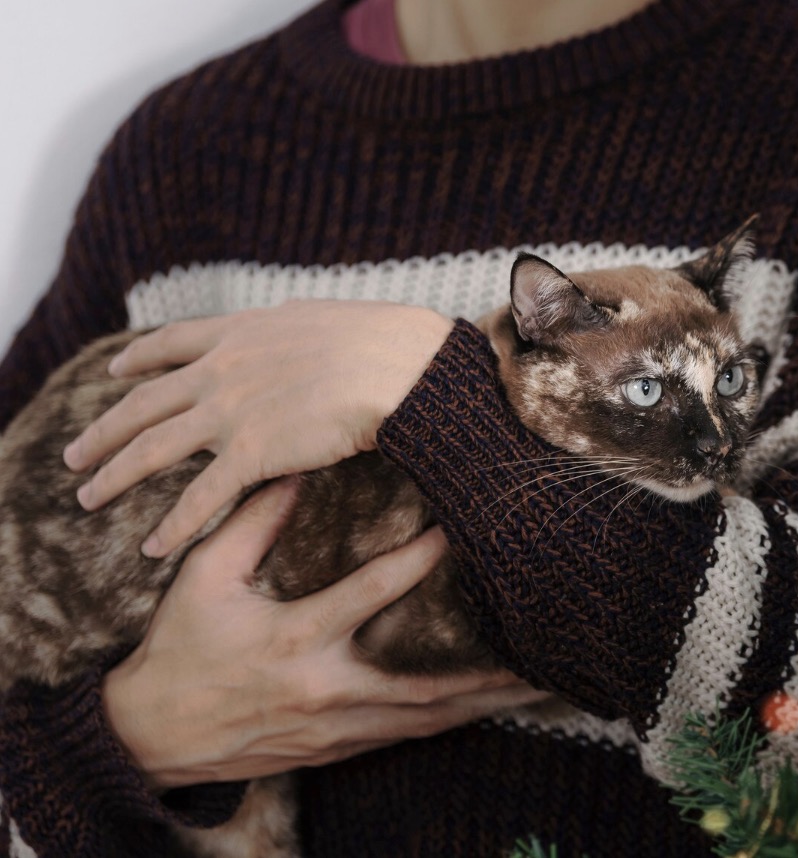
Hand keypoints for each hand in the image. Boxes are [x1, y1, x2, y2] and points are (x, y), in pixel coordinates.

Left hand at [63, 300, 453, 556]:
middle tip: (75, 454)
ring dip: (114, 476)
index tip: (116, 371)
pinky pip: (199, 498)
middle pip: (143, 404)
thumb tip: (297, 322)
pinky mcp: (251, 454)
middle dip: (104, 431)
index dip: (138, 360)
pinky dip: (172, 526)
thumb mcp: (326, 318)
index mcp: (242, 332)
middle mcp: (222, 370)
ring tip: (87, 498)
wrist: (401, 366)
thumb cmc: (385, 340)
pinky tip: (152, 548)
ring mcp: (230, 412)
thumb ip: (297, 328)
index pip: (172, 344)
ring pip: (152, 450)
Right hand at [102, 477, 546, 790]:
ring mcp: (334, 728)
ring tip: (535, 689)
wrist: (151, 736)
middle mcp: (324, 690)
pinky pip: (404, 736)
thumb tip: (297, 463)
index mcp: (294, 639)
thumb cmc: (180, 648)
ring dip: (479, 706)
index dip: (418, 559)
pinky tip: (486, 710)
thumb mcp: (205, 579)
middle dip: (482, 674)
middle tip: (539, 654)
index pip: (370, 593)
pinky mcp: (336, 749)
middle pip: (422, 685)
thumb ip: (252, 522)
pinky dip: (446, 723)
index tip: (461, 529)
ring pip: (423, 722)